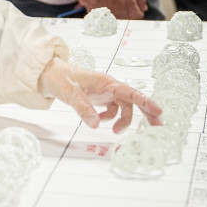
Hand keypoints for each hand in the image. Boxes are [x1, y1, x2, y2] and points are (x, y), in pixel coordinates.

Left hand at [38, 57, 161, 132]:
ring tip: (116, 131)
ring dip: (123, 120)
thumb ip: (83, 109)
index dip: (145, 101)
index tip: (158, 110)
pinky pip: (111, 110)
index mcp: (106, 81)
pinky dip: (108, 118)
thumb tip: (96, 125)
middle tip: (158, 126)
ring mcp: (105, 92)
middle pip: (133, 100)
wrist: (47, 74)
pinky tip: (98, 120)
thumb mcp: (71, 94)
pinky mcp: (99, 98)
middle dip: (146, 112)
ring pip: (123, 107)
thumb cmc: (60, 77)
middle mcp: (109, 86)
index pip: (130, 92)